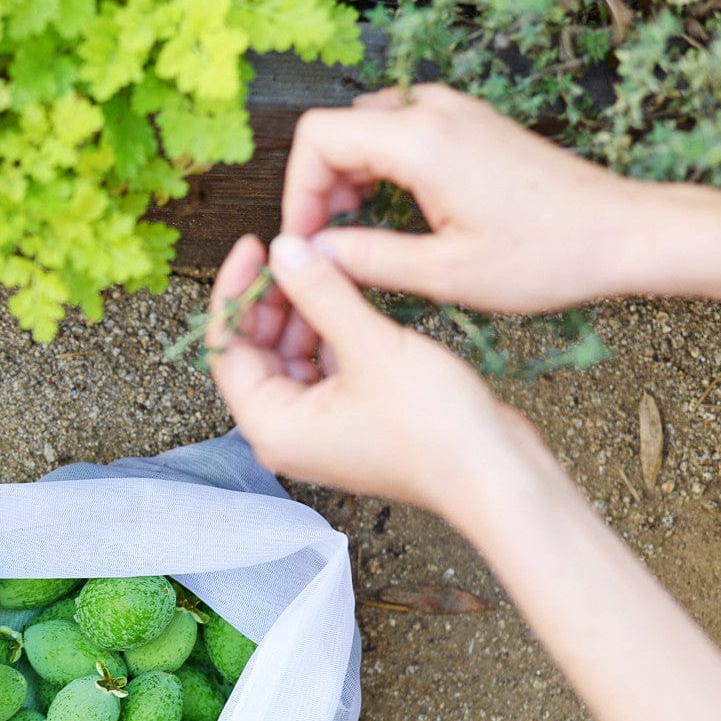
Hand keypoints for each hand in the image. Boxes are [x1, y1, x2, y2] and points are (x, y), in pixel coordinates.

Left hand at [206, 231, 532, 517]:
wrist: (493, 474)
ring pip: (290, 357)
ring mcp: (316, 430)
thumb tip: (283, 250)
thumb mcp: (370, 346)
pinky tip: (348, 297)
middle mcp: (285, 433)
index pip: (227, 350)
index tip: (254, 246)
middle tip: (296, 250)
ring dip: (303, 313)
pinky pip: (321, 368)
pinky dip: (329, 333)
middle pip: (255, 353)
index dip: (236, 293)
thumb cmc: (434, 426)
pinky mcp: (347, 422)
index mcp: (271, 426)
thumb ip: (321, 293)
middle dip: (273, 300)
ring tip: (327, 266)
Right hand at [281, 84, 638, 312]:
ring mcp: (454, 113)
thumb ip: (365, 261)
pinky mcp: (468, 126)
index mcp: (422, 142)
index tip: (304, 242)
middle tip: (324, 248)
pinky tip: (385, 217)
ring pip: (365, 131)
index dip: (298, 192)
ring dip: (346, 182)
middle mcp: (434, 113)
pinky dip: (377, 172)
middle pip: (337, 131)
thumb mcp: (443, 274)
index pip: (318, 139)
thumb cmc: (544, 256)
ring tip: (351, 238)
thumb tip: (310, 255)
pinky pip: (399, 134)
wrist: (618, 234)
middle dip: (318, 191)